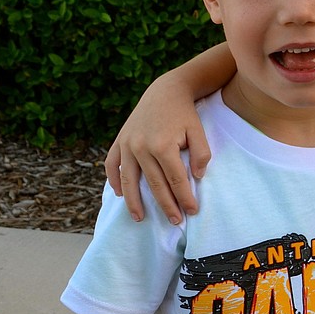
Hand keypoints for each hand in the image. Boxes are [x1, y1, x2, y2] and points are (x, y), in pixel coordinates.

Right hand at [104, 74, 209, 223]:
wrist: (165, 91)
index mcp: (163, 145)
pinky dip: (114, 180)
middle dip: (166, 205)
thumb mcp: (199, 131)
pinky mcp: (120, 140)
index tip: (192, 212)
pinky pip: (112, 164)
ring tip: (140, 218)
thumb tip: (196, 177)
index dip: (185, 198)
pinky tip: (120, 194)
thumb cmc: (185, 114)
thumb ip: (202, 154)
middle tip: (175, 222)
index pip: (176, 180)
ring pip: (129, 180)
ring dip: (134, 202)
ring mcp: (127, 144)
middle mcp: (141, 147)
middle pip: (154, 184)